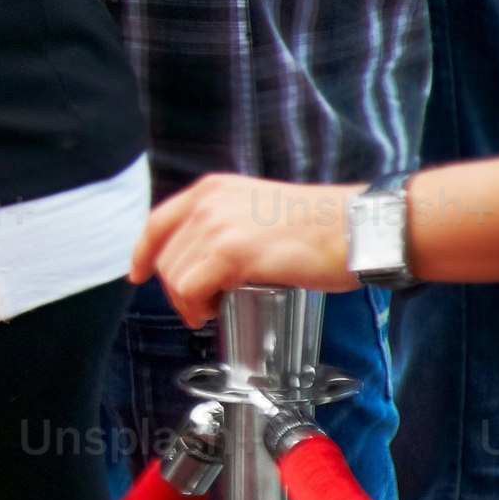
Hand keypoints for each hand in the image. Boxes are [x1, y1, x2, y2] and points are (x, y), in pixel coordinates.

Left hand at [129, 172, 355, 325]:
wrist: (360, 227)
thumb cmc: (323, 226)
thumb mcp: (258, 211)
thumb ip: (226, 224)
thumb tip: (204, 258)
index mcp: (212, 189)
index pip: (157, 222)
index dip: (142, 253)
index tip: (138, 274)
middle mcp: (208, 203)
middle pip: (165, 257)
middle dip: (176, 290)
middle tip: (201, 306)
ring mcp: (217, 225)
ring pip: (175, 277)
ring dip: (189, 301)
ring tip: (215, 308)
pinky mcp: (232, 252)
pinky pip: (191, 288)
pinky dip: (198, 306)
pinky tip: (217, 310)